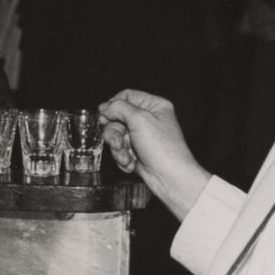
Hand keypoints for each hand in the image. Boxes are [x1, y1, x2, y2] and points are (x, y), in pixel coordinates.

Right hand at [99, 89, 209, 221]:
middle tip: (117, 142)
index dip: (113, 105)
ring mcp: (143, 137)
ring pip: (117, 136)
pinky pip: (120, 150)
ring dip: (118, 147)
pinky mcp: (138, 152)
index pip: (127, 96)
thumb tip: (105, 107)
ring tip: (126, 156)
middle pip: (118, 118)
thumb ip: (119, 108)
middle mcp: (149, 120)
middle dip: (115, 132)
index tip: (104, 116)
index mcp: (154, 106)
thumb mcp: (139, 119)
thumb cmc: (163, 149)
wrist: (170, 178)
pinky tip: (131, 163)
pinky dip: (122, 157)